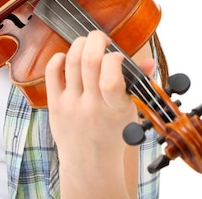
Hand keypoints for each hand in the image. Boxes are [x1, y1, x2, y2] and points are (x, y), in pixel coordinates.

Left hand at [44, 30, 154, 196]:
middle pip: (89, 60)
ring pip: (71, 61)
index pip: (111, 78)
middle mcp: (92, 106)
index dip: (114, 58)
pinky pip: (52, 72)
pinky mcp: (55, 104)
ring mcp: (71, 105)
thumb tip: (149, 60)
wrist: (89, 163)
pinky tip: (67, 57)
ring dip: (80, 44)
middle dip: (96, 39)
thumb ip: (138, 85)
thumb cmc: (113, 134)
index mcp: (115, 109)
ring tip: (87, 44)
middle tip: (102, 39)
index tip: (118, 57)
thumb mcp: (131, 112)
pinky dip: (59, 58)